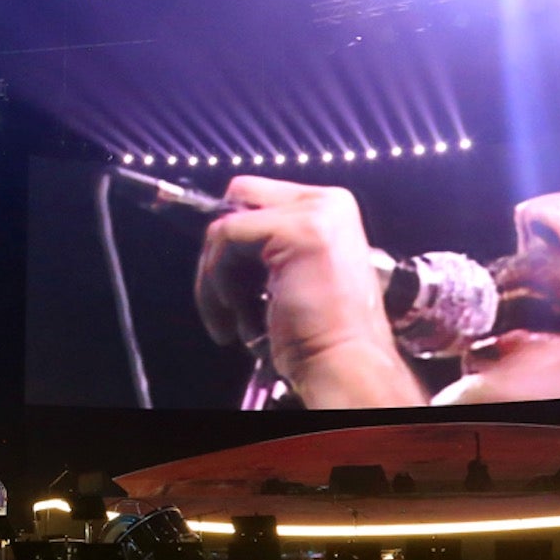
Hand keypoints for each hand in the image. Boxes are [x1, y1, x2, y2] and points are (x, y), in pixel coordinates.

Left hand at [194, 177, 424, 408]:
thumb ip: (266, 245)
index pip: (257, 198)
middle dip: (218, 251)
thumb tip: (220, 236)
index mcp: (329, 211)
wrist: (344, 361)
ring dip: (215, 276)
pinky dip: (218, 279)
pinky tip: (236, 314)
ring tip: (232, 317)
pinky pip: (228, 236)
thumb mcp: (292, 273)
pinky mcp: (298, 229)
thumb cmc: (320, 333)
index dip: (229, 238)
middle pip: (239, 198)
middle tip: (222, 299)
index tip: (216, 277)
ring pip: (227, 223)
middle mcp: (327, 203)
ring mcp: (316, 212)